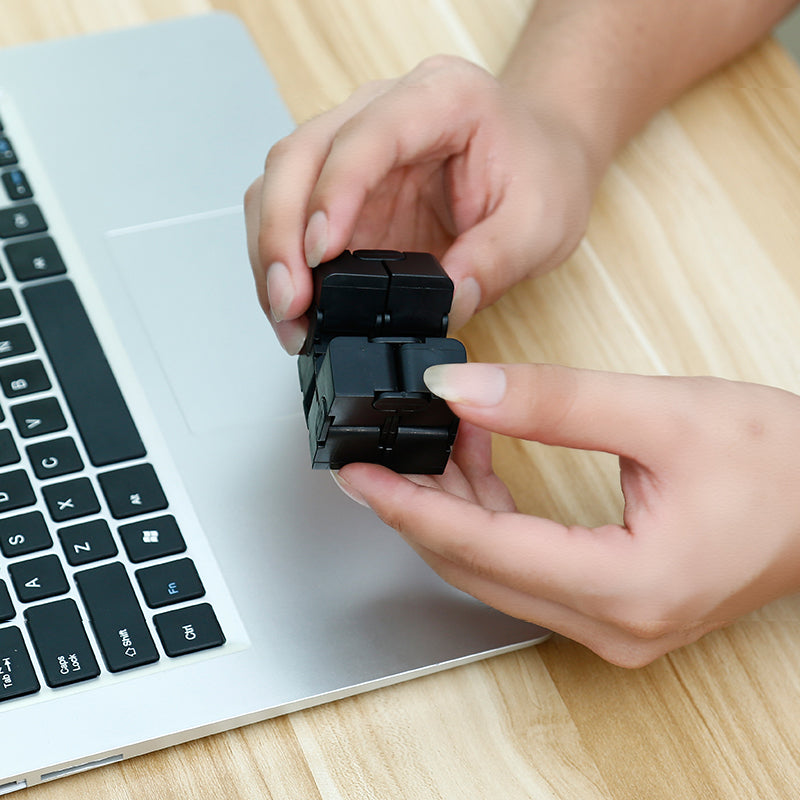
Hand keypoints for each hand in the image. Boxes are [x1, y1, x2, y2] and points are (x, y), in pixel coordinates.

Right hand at [244, 55, 601, 352]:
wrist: (541, 156)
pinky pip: (292, 213)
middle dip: (281, 234)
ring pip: (281, 182)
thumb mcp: (541, 223)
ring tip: (288, 316)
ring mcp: (357, 147)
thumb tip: (442, 307)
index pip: (366, 136)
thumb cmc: (543, 171)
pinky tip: (293, 302)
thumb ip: (494, 263)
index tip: (321, 255)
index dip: (333, 195)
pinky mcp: (345, 187)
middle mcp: (385, 111)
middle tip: (290, 302)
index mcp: (441, 99)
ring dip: (271, 252)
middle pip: (299, 154)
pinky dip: (282, 260)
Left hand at [333, 363, 799, 666]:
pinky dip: (489, 512)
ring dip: (453, 504)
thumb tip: (458, 391)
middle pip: (476, 566)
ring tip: (431, 437)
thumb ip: (554, 402)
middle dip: (418, 506)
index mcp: (628, 587)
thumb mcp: (665, 413)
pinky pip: (524, 563)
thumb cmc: (783, 464)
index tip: (358, 474)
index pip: (484, 547)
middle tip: (377, 450)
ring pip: (494, 568)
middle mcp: (612, 624)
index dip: (409, 506)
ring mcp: (611, 622)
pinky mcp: (611, 603)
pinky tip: (477, 459)